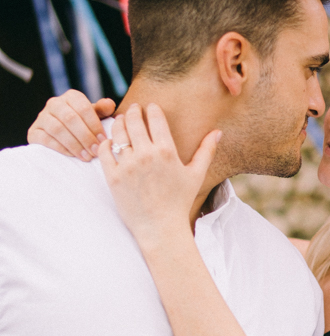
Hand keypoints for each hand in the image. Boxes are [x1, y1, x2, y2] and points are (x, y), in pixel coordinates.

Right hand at [28, 90, 115, 158]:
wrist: (61, 136)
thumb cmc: (83, 124)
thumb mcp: (95, 116)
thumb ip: (103, 110)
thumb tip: (109, 104)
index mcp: (71, 97)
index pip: (84, 108)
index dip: (94, 125)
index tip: (104, 140)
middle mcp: (54, 103)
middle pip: (70, 118)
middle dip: (85, 137)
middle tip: (96, 151)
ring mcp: (42, 117)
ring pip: (57, 129)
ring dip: (74, 144)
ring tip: (86, 156)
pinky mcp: (33, 131)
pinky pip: (45, 139)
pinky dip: (60, 148)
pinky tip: (72, 156)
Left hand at [98, 103, 219, 248]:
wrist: (160, 228)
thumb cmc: (180, 201)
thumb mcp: (196, 175)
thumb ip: (206, 150)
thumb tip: (218, 131)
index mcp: (167, 151)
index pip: (156, 118)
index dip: (152, 109)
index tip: (151, 107)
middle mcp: (146, 155)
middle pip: (133, 121)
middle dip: (133, 111)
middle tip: (133, 109)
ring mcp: (128, 166)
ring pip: (117, 133)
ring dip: (118, 123)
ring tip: (121, 121)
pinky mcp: (113, 177)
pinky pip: (104, 151)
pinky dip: (106, 143)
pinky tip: (111, 142)